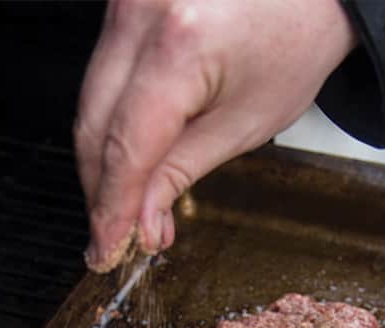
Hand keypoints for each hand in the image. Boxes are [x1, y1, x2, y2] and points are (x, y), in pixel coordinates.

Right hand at [75, 0, 355, 271]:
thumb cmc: (296, 38)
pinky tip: (124, 156)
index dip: (111, 207)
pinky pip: (98, 79)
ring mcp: (126, 5)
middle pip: (93, 127)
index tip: (107, 246)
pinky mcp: (122, 6)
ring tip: (123, 204)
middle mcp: (141, 16)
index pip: (125, 147)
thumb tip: (141, 222)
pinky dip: (107, 122)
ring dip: (101, 161)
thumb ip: (180, 173)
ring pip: (88, 104)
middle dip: (101, 190)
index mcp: (179, 46)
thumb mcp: (246, 122)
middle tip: (114, 235)